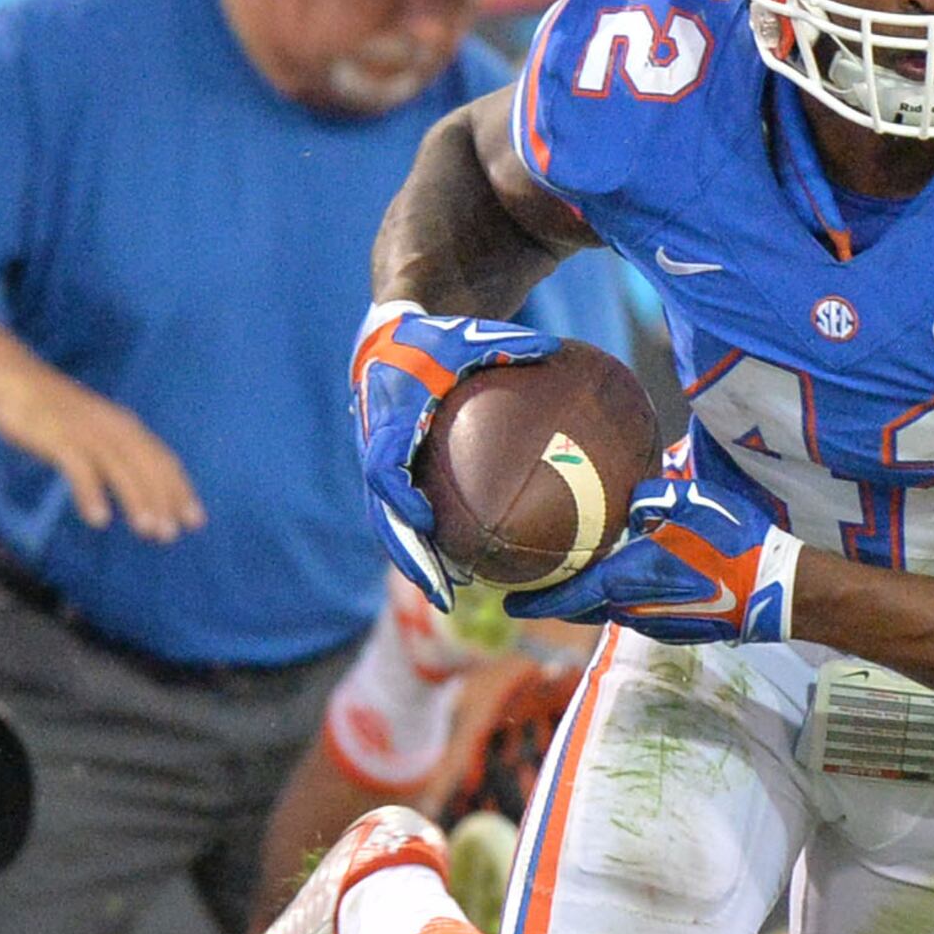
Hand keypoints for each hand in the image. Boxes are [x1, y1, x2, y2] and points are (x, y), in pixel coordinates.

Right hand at [0, 363, 203, 540]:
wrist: (15, 380)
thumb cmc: (58, 414)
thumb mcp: (96, 431)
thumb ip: (118, 456)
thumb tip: (142, 491)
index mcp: (127, 427)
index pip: (163, 460)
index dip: (180, 490)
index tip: (195, 522)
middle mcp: (113, 427)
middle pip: (146, 465)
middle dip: (163, 500)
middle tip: (171, 535)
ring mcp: (87, 431)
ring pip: (120, 468)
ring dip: (136, 500)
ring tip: (148, 531)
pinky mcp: (58, 437)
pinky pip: (79, 468)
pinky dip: (91, 493)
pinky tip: (99, 519)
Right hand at [349, 301, 556, 608]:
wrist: (388, 339)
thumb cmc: (434, 339)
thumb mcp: (468, 336)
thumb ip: (508, 345)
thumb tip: (557, 350)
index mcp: (390, 417)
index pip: (385, 466)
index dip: (399, 497)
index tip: (425, 522)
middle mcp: (376, 448)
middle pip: (384, 516)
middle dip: (409, 556)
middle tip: (439, 592)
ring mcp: (377, 465)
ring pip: (390, 525)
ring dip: (416, 562)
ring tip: (447, 597)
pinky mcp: (387, 474)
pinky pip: (402, 516)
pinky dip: (425, 545)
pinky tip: (461, 569)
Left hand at [510, 455, 800, 643]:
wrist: (774, 590)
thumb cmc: (731, 543)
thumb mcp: (686, 503)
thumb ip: (647, 499)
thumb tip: (628, 502)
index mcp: (626, 580)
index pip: (566, 597)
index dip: (535, 601)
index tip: (510, 602)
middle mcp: (633, 610)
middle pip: (583, 607)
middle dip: (560, 596)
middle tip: (541, 579)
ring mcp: (655, 624)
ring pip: (611, 610)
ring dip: (594, 596)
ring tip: (582, 573)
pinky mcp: (676, 629)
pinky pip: (637, 612)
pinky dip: (623, 598)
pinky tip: (632, 578)